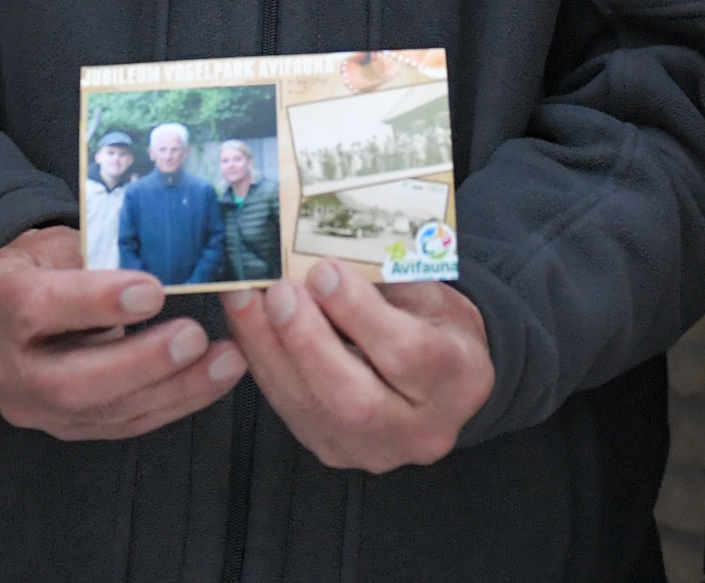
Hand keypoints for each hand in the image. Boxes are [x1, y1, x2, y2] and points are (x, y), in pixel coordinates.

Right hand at [0, 226, 244, 439]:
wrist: (9, 310)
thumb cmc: (42, 265)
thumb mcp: (56, 245)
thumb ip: (98, 259)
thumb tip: (170, 262)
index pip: (37, 308)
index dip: (96, 302)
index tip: (154, 291)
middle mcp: (1, 366)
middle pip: (68, 381)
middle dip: (141, 362)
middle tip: (195, 336)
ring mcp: (30, 406)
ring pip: (102, 411)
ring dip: (173, 388)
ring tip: (226, 361)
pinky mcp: (62, 428)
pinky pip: (122, 424)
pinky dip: (173, 403)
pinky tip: (213, 380)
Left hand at [225, 263, 493, 471]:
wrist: (446, 380)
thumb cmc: (437, 324)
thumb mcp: (429, 292)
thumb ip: (384, 282)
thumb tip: (319, 255)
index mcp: (459, 379)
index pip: (406, 353)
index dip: (358, 313)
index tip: (322, 270)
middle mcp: (421, 429)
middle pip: (354, 398)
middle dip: (306, 341)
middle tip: (278, 291)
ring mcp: (374, 450)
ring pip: (311, 409)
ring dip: (270, 350)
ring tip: (245, 299)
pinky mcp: (335, 450)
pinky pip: (291, 410)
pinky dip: (264, 365)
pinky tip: (247, 327)